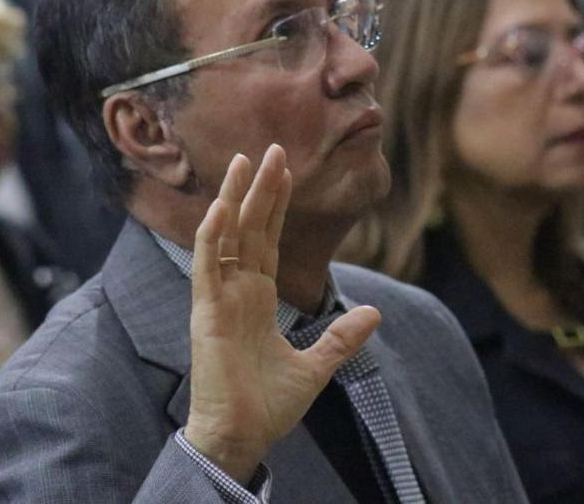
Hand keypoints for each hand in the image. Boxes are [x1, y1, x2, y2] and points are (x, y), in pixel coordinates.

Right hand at [183, 143, 380, 483]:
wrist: (243, 437)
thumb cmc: (269, 405)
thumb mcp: (317, 366)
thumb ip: (341, 337)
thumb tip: (376, 312)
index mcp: (259, 297)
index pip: (267, 239)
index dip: (275, 204)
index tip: (284, 168)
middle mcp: (237, 289)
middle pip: (249, 227)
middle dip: (259, 187)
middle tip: (271, 147)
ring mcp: (220, 297)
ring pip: (225, 236)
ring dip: (233, 198)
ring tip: (242, 160)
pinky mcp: (207, 312)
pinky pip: (208, 266)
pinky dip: (213, 236)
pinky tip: (222, 207)